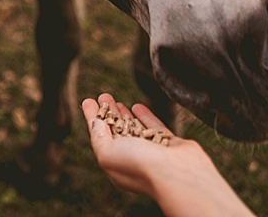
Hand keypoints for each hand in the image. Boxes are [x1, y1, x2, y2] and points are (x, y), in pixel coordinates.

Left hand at [81, 94, 255, 216]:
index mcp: (116, 166)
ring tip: (116, 99)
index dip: (93, 119)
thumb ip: (99, 139)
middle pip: (116, 132)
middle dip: (108, 113)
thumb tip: (97, 124)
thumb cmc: (140, 166)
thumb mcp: (108, 154)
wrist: (179, 173)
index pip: (100, 138)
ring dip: (124, 114)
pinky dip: (145, 117)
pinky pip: (154, 128)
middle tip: (104, 95)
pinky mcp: (170, 145)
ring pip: (135, 130)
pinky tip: (137, 106)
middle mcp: (134, 161)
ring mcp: (153, 153)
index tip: (88, 100)